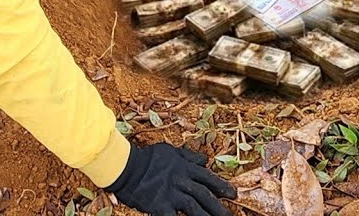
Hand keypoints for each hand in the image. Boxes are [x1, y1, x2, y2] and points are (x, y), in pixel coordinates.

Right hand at [106, 143, 234, 215]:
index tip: (233, 194)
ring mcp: (171, 194)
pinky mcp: (160, 206)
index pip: (207, 178)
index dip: (222, 186)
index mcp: (184, 167)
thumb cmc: (147, 157)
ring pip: (194, 208)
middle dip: (219, 207)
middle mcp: (181, 181)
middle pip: (205, 195)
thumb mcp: (170, 150)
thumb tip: (205, 160)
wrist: (125, 166)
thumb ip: (188, 156)